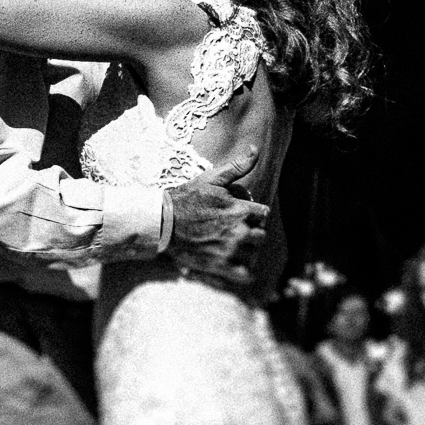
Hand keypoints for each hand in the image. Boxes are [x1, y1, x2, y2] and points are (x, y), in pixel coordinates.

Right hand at [164, 154, 268, 282]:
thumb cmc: (186, 198)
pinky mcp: (220, 266)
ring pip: (253, 254)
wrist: (162, 222)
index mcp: (240, 209)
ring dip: (246, 250)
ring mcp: (230, 251)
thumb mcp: (212, 178)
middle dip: (251, 231)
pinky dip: (243, 271)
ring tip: (231, 245)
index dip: (253, 213)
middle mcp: (238, 232)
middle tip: (235, 229)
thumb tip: (256, 148)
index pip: (263, 214)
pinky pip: (245, 275)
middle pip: (261, 235)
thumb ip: (238, 166)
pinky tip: (234, 264)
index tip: (241, 213)